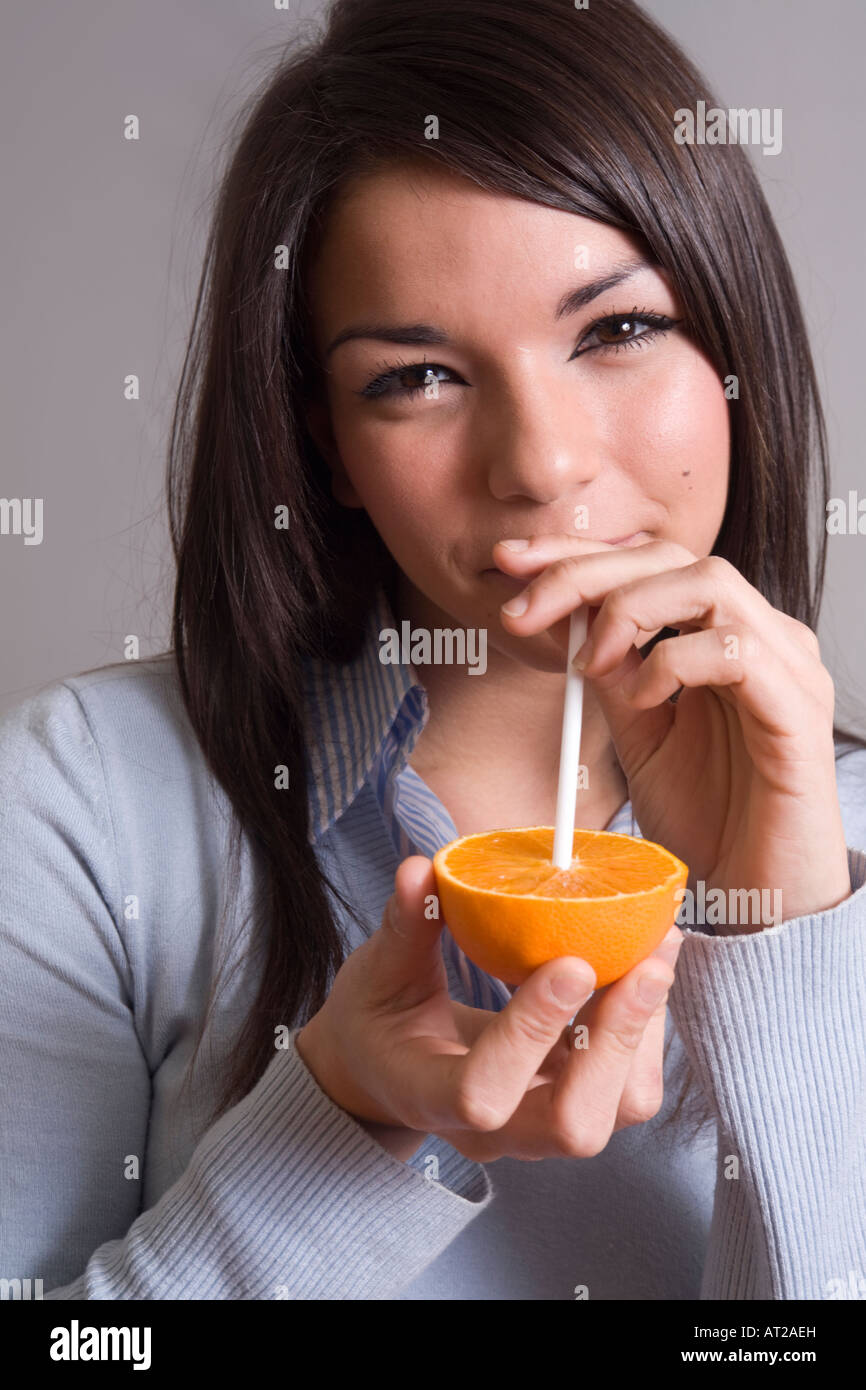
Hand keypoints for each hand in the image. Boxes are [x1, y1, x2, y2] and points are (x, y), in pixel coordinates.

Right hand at [296, 856, 681, 1161]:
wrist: (387, 1070)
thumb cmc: (378, 1018)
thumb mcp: (377, 971)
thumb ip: (402, 924)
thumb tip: (418, 869)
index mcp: (429, 1096)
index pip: (483, 1093)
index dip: (531, 1033)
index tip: (571, 963)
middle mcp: (494, 1132)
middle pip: (572, 1125)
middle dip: (616, 1043)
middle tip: (645, 964)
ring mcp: (537, 1128)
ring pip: (614, 1113)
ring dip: (643, 1036)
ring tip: (656, 956)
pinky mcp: (570, 1104)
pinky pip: (628, 1091)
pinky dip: (648, 1034)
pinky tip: (647, 969)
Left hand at [494, 534, 850, 928]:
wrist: (758, 893)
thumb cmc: (709, 818)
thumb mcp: (639, 734)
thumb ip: (613, 673)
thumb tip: (562, 619)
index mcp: (724, 633)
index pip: (651, 562)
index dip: (577, 553)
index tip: (509, 563)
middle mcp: (763, 635)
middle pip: (673, 556)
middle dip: (582, 571)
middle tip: (519, 610)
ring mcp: (788, 665)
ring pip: (710, 582)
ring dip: (629, 609)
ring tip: (588, 664)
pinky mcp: (798, 708)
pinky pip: (735, 650)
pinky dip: (674, 662)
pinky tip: (643, 699)